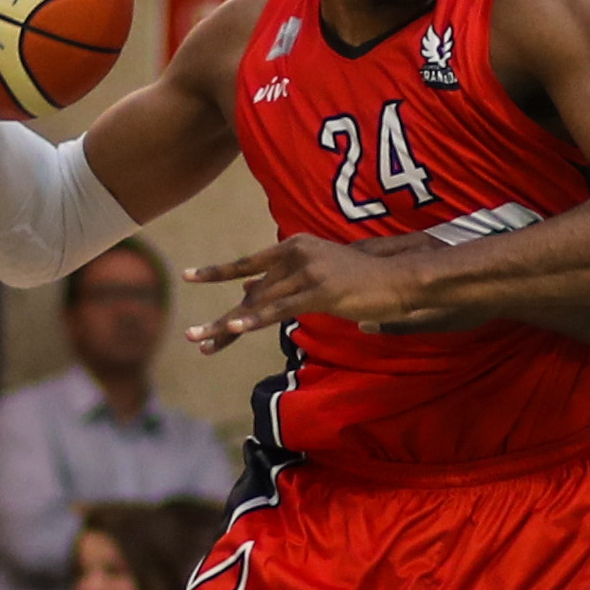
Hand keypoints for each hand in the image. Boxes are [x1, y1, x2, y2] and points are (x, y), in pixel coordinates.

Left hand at [184, 233, 436, 348]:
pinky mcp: (320, 291)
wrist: (400, 277)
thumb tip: (253, 292)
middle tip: (191, 335)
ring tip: (202, 341)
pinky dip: (255, 321)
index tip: (188, 276)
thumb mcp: (321, 274)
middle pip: (250, 292)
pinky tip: (233, 331)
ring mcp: (307, 272)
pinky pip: (280, 310)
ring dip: (228, 327)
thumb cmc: (365, 279)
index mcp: (295, 247)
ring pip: (259, 304)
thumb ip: (289, 281)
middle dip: (221, 318)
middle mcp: (296, 255)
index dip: (217, 272)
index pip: (248, 264)